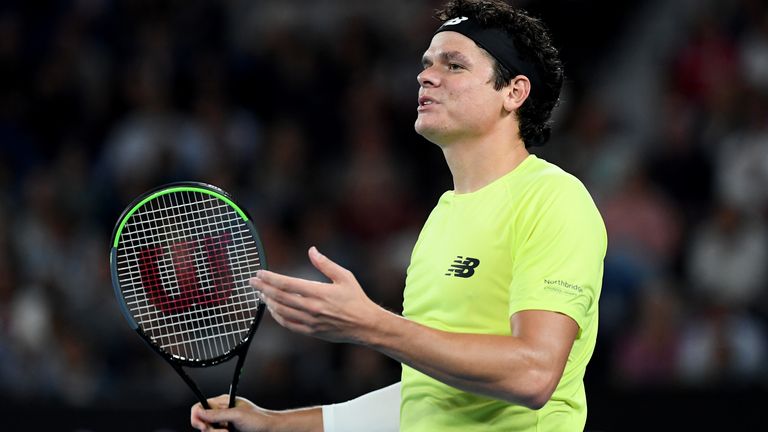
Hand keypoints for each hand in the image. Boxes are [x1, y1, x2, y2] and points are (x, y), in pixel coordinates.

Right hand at [190, 395, 274, 431]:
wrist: (270, 429)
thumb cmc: (258, 419)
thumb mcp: (237, 415)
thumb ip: (217, 414)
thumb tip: (199, 412)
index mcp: (222, 402)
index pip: (199, 406)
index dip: (197, 417)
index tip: (204, 426)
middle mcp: (221, 412)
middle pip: (201, 422)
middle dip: (209, 429)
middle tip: (223, 431)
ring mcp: (223, 423)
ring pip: (208, 431)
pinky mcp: (226, 431)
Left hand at [250, 247, 384, 344]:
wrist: (365, 325)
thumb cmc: (356, 298)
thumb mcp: (344, 277)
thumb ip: (325, 264)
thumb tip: (311, 250)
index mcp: (319, 292)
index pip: (287, 284)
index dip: (270, 278)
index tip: (260, 272)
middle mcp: (312, 308)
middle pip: (280, 297)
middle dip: (263, 288)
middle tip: (252, 281)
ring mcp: (310, 322)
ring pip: (281, 312)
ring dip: (268, 302)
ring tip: (261, 293)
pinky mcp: (311, 332)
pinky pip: (288, 324)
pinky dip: (277, 316)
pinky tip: (273, 309)